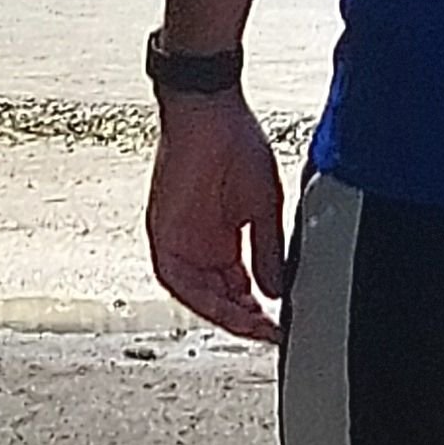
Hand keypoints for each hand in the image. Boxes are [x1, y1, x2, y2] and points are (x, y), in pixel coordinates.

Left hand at [148, 92, 290, 343]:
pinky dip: (200, 296)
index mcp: (225, 239)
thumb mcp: (264, 206)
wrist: (209, 111)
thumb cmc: (237, 143)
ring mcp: (179, 242)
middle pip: (219, 299)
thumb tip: (276, 290)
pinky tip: (226, 306)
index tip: (281, 326)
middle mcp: (200, 246)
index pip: (240, 290)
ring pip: (198, 295)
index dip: (259, 311)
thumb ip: (268, 251)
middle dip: (244, 320)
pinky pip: (176, 279)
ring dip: (224, 314)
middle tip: (269, 333)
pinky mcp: (162, 234)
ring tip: (253, 327)